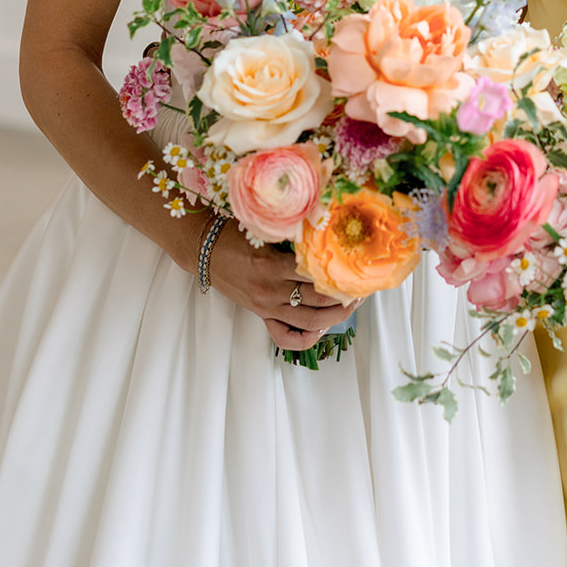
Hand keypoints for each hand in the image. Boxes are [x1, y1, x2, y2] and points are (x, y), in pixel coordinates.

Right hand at [207, 226, 359, 350]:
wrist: (204, 249)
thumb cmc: (234, 232)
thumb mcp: (265, 227)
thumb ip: (293, 233)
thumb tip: (327, 230)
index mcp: (272, 266)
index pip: (316, 276)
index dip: (341, 274)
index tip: (358, 268)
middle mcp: (271, 290)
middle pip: (318, 301)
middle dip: (345, 296)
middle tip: (362, 286)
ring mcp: (266, 306)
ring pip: (309, 322)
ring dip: (335, 317)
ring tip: (351, 305)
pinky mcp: (261, 314)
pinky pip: (285, 337)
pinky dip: (305, 339)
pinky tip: (321, 329)